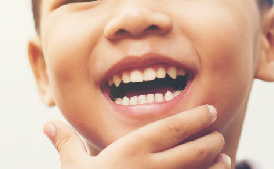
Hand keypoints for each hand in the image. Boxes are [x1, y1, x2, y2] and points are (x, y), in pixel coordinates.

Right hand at [43, 105, 230, 168]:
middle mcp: (153, 168)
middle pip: (194, 150)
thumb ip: (66, 144)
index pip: (172, 128)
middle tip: (217, 135)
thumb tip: (48, 125)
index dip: (195, 118)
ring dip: (217, 165)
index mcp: (132, 151)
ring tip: (225, 158)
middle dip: (211, 141)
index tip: (210, 111)